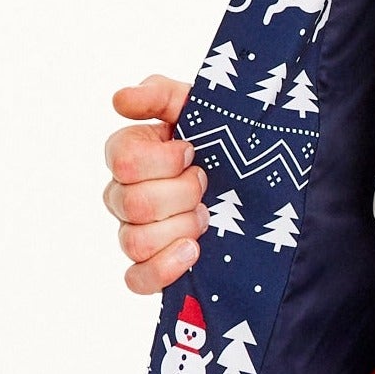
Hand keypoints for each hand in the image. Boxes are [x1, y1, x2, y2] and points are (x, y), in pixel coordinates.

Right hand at [104, 74, 206, 292]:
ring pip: (136, 241)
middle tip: (206, 185)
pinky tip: (193, 252)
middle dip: (182, 193)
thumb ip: (159, 94)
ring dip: (180, 227)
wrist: (254, 176)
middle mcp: (122, 195)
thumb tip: (120, 100)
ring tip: (206, 216)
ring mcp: (133, 232)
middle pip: (134, 204)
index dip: (166, 160)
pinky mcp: (150, 266)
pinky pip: (136, 279)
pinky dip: (163, 268)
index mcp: (126, 155)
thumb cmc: (221, 139)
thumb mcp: (197, 106)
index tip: (194, 152)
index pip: (123, 161)